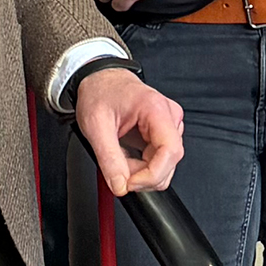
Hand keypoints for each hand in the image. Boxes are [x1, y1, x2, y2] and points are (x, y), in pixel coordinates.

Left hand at [72, 65, 184, 194]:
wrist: (100, 79)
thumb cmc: (99, 93)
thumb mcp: (95, 126)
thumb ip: (109, 159)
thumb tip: (120, 185)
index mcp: (156, 109)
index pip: (170, 151)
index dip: (153, 174)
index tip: (131, 183)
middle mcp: (169, 115)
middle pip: (170, 160)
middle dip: (143, 174)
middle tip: (118, 169)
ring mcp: (169, 123)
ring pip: (165, 163)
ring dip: (141, 170)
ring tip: (120, 157)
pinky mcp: (164, 131)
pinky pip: (159, 158)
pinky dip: (142, 164)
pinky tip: (127, 154)